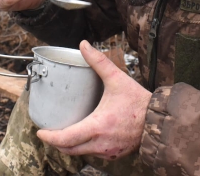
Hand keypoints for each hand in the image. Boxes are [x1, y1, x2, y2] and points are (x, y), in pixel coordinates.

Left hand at [37, 40, 151, 159]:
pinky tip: (86, 137)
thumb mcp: (117, 79)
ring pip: (81, 153)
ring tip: (65, 134)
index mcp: (98, 126)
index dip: (50, 138)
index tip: (41, 132)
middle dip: (57, 143)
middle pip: (69, 149)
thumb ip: (98, 61)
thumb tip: (84, 45)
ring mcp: (108, 152)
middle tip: (50, 133)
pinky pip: (94, 154)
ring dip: (71, 145)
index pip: (66, 138)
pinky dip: (86, 147)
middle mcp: (101, 143)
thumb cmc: (139, 101)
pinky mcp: (115, 154)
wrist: (158, 119)